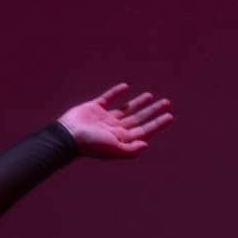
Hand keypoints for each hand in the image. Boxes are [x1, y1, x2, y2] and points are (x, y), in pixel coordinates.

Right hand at [58, 82, 172, 158]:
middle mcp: (114, 129)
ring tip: (150, 95)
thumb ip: (130, 150)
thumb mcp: (113, 150)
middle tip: (166, 103)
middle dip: (152, 111)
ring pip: (126, 109)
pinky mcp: (93, 108)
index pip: (143, 130)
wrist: (68, 136)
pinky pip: (107, 99)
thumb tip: (146, 145)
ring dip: (138, 103)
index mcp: (120, 139)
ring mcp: (104, 118)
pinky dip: (116, 93)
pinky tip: (125, 87)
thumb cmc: (90, 145)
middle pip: (138, 118)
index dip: (157, 124)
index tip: (169, 116)